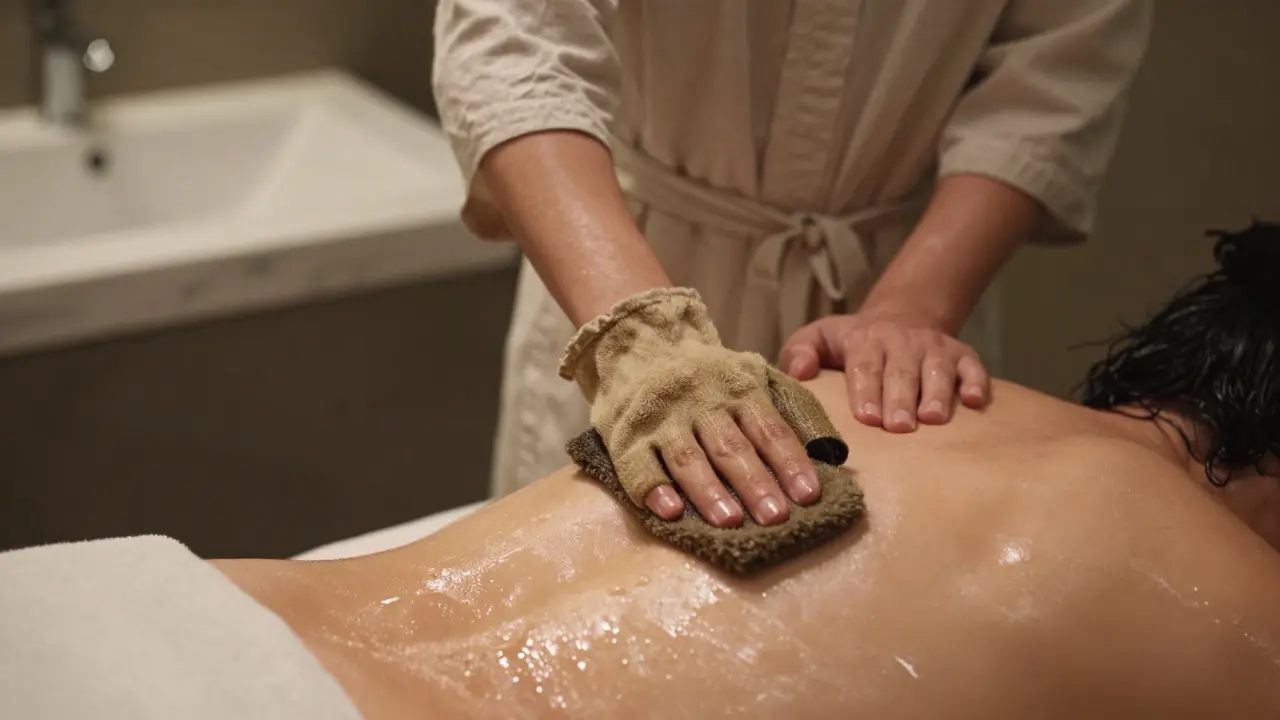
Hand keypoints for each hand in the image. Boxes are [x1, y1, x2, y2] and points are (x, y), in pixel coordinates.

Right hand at [561, 288, 823, 527]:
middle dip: (755, 482)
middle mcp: (700, 403)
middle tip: (775, 516)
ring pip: (688, 457)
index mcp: (737, 389)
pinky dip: (653, 489)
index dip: (790, 461)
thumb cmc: (707, 374)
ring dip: (709, 491)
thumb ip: (790, 407)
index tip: (809, 494)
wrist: (638, 343)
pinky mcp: (627, 436)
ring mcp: (662, 420)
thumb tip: (832, 450)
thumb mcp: (753, 374)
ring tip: (731, 521)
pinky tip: (669, 512)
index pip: (769, 428)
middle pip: (730, 446)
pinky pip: (638, 465)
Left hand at [778, 310, 988, 431]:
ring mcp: (935, 348)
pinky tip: (976, 402)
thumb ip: (799, 352)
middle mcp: (902, 342)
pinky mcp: (963, 355)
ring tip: (933, 419)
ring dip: (937, 394)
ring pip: (938, 370)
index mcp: (865, 340)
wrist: (900, 315)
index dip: (866, 390)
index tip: (867, 416)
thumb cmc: (851, 342)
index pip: (864, 365)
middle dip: (900, 399)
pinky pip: (974, 367)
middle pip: (902, 371)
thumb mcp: (818, 338)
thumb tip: (799, 373)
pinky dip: (977, 383)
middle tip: (898, 427)